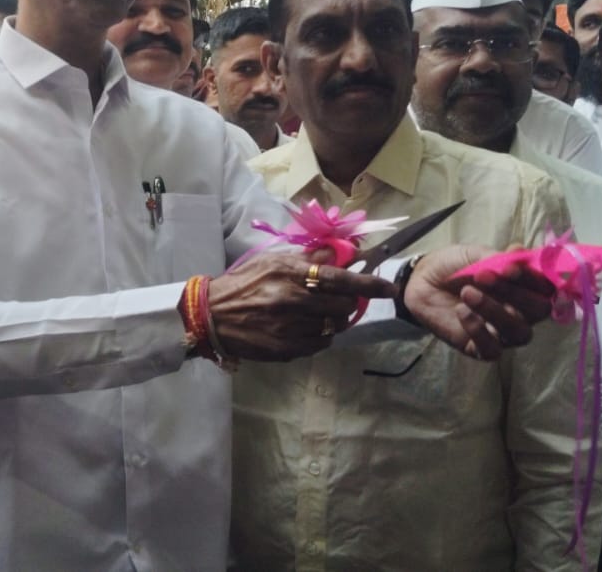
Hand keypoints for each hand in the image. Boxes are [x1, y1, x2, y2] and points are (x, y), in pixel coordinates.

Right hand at [209, 252, 395, 361]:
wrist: (212, 315)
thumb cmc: (243, 283)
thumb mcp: (271, 261)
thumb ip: (306, 257)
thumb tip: (339, 251)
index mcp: (290, 274)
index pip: (339, 278)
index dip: (368, 283)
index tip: (388, 288)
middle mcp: (293, 301)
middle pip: (343, 307)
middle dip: (347, 304)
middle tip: (339, 301)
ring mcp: (290, 328)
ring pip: (333, 328)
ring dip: (333, 321)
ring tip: (319, 315)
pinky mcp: (286, 349)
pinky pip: (319, 344)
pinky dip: (320, 336)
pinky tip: (305, 329)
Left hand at [404, 245, 555, 360]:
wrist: (420, 281)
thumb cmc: (454, 266)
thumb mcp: (475, 255)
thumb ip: (498, 257)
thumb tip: (520, 252)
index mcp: (525, 286)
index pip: (548, 287)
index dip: (535, 279)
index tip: (510, 268)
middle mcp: (520, 311)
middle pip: (539, 311)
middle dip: (516, 293)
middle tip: (484, 277)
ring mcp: (502, 332)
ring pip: (519, 333)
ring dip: (496, 311)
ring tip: (467, 292)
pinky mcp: (480, 348)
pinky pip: (493, 350)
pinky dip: (479, 331)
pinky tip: (461, 312)